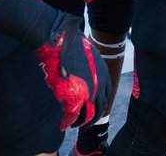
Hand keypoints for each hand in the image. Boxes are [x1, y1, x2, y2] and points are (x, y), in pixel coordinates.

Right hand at [34, 12, 111, 129]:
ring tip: (75, 125)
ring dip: (82, 122)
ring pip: (89, 114)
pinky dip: (68, 121)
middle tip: (86, 123)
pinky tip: (64, 124)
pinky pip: (73, 114)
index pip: (107, 92)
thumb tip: (84, 73)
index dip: (100, 102)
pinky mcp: (74, 94)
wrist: (58, 40)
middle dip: (93, 116)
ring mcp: (87, 89)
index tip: (94, 108)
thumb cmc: (69, 43)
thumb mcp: (86, 54)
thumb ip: (88, 67)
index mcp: (102, 71)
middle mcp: (99, 82)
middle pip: (100, 106)